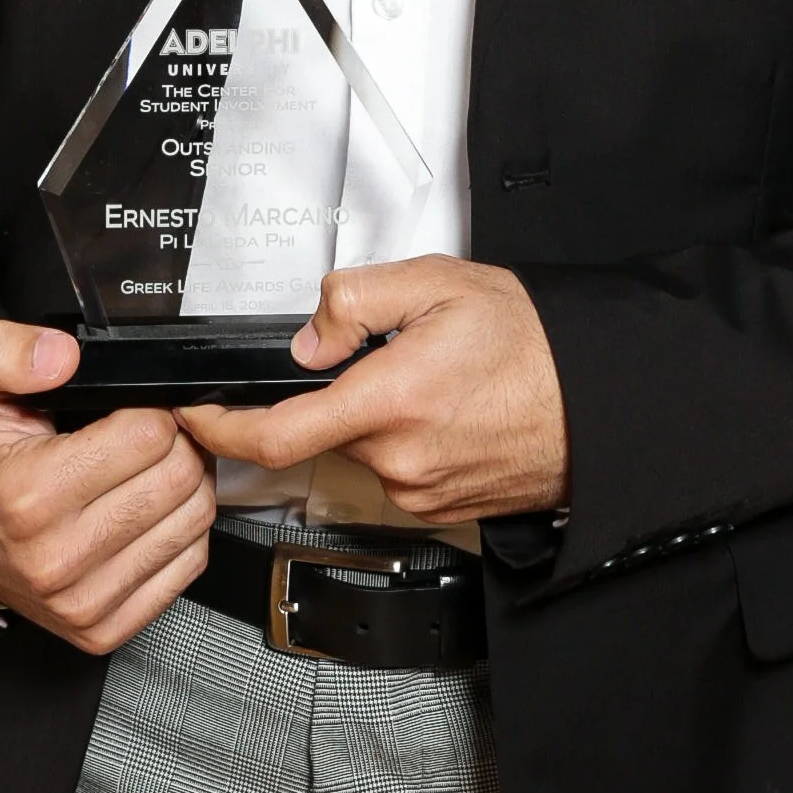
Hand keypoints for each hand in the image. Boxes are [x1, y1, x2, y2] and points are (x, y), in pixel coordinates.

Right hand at [0, 322, 213, 653]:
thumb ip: (4, 351)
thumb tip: (62, 355)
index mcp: (28, 495)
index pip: (149, 435)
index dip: (150, 408)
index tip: (131, 407)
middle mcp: (55, 559)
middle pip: (179, 477)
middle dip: (175, 442)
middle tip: (145, 433)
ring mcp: (81, 602)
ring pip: (193, 520)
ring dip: (185, 484)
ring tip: (147, 468)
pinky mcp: (102, 629)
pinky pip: (187, 565)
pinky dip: (181, 532)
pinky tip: (147, 510)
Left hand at [177, 258, 568, 523]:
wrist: (600, 402)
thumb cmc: (533, 344)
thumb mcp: (438, 284)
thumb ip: (354, 299)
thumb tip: (306, 337)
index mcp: (389, 400)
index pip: (274, 434)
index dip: (218, 428)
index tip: (192, 415)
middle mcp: (399, 460)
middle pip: (320, 431)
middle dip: (334, 392)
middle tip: (389, 352)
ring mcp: (419, 492)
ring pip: (359, 450)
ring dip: (373, 415)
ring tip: (433, 378)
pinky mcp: (438, 508)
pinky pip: (394, 471)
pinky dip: (403, 438)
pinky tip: (447, 410)